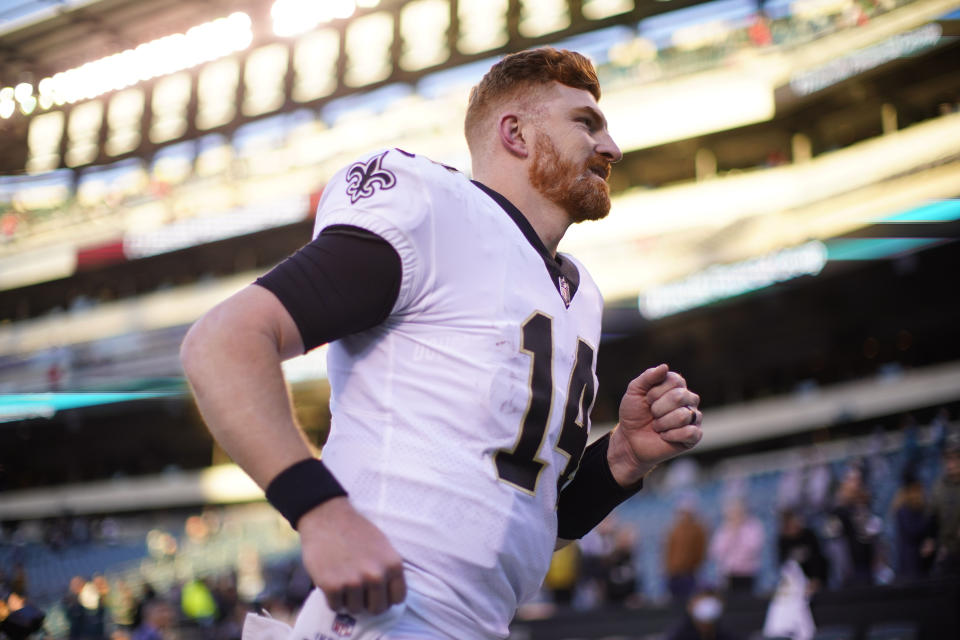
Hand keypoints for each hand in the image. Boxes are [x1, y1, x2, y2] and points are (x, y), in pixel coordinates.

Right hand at [298, 497, 405, 614]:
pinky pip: (336, 606)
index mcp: (393, 565)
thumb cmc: (355, 530)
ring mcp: (354, 582)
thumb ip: (387, 570)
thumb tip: (389, 596)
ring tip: (343, 580)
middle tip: (358, 590)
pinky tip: (331, 581)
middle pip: (377, 609)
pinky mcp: (332, 586)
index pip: (397, 599)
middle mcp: (376, 576)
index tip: (377, 594)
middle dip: (367, 602)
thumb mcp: (383, 546)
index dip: (386, 598)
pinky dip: (332, 598)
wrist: (327, 517)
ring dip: (348, 599)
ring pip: (355, 609)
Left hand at [608, 364, 702, 485]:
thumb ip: (648, 376)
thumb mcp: (634, 391)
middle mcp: (689, 399)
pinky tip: (665, 436)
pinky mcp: (694, 436)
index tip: (647, 400)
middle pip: (679, 397)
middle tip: (652, 414)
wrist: (630, 439)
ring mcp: (693, 417)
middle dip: (658, 408)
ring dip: (662, 423)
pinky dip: (671, 436)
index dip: (655, 392)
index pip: (675, 381)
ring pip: (683, 416)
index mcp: (676, 385)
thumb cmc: (634, 413)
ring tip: (657, 426)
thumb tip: (665, 366)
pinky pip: (690, 433)